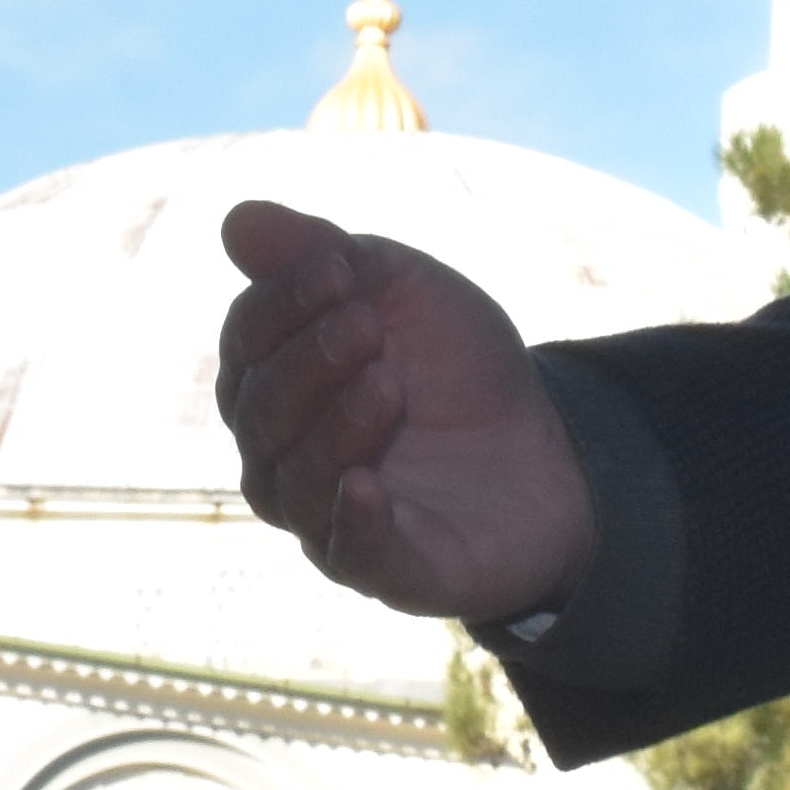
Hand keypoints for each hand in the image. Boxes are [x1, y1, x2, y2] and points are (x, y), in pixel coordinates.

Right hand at [211, 200, 595, 625]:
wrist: (552, 449)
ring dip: (334, 428)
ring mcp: (330, 519)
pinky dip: (350, 521)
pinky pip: (349, 554)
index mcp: (278, 384)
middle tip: (366, 325)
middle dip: (307, 363)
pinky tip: (365, 485)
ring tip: (388, 386)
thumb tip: (237, 219)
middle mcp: (286, 458)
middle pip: (260, 415)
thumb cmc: (457, 368)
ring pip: (294, 482)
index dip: (281, 304)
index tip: (338, 268)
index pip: (247, 345)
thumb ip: (324, 254)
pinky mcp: (390, 571)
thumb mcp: (404, 291)